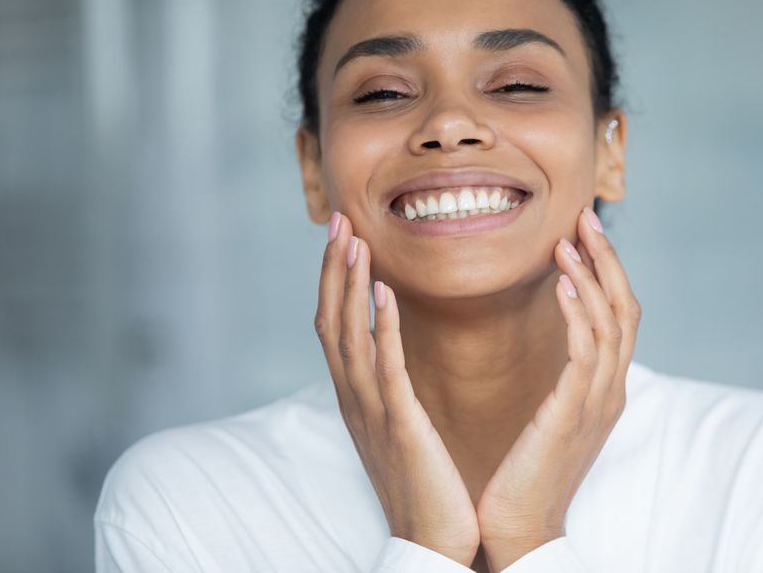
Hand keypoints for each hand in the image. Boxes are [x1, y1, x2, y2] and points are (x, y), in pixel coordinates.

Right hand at [314, 212, 479, 565]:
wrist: (431, 541)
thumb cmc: (422, 482)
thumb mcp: (398, 425)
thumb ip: (390, 385)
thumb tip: (390, 345)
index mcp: (357, 397)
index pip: (335, 326)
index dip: (334, 281)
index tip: (342, 238)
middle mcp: (354, 399)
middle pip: (331, 321)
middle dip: (333, 269)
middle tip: (338, 221)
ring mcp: (372, 411)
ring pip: (349, 336)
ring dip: (349, 285)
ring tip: (354, 241)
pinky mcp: (399, 425)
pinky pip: (386, 368)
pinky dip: (382, 327)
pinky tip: (384, 293)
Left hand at [475, 206, 641, 570]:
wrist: (520, 529)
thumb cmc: (527, 472)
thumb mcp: (552, 416)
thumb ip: (563, 379)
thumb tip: (555, 341)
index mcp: (606, 389)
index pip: (619, 316)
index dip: (606, 271)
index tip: (582, 233)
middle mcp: (611, 390)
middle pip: (625, 308)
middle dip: (607, 260)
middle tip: (585, 217)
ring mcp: (598, 402)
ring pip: (611, 322)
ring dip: (591, 276)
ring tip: (569, 240)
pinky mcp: (574, 413)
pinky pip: (585, 352)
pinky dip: (577, 313)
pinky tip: (560, 284)